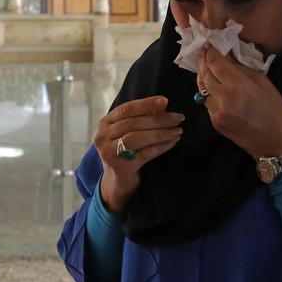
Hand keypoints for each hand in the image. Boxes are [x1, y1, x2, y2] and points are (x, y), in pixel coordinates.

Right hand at [95, 95, 183, 212]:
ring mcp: (109, 152)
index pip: (127, 109)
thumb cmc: (126, 150)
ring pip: (137, 138)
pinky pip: (144, 154)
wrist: (117, 180)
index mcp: (105, 123)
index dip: (146, 104)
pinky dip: (160, 147)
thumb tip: (163, 106)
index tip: (166, 101)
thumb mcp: (128, 131)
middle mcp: (103, 136)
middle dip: (159, 119)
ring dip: (161, 133)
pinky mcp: (120, 167)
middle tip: (179, 118)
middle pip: (133, 123)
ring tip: (178, 131)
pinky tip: (172, 142)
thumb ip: (141, 118)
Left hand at [198, 46, 281, 159]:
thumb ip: (242, 68)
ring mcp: (215, 112)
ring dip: (202, 76)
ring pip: (201, 89)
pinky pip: (206, 102)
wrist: (274, 141)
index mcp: (236, 85)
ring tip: (205, 67)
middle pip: (205, 74)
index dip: (211, 51)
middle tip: (204, 51)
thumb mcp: (263, 81)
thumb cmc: (274, 108)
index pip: (215, 62)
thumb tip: (228, 56)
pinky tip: (213, 87)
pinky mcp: (214, 122)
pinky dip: (208, 92)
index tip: (210, 44)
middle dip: (204, 61)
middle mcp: (222, 98)